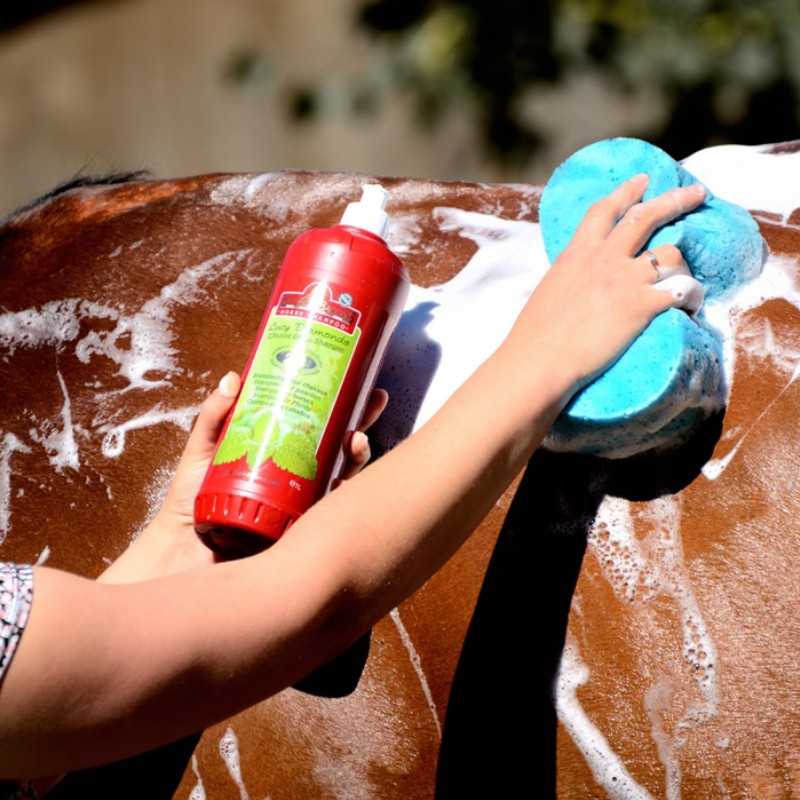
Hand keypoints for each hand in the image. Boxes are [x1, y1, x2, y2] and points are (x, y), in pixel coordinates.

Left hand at [99, 373, 388, 582]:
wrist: (181, 551)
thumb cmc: (189, 502)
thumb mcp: (202, 452)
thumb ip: (214, 418)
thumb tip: (233, 378)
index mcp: (279, 454)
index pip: (316, 425)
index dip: (339, 403)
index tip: (354, 380)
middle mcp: (299, 477)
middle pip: (339, 444)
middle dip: (363, 420)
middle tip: (375, 399)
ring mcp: (305, 503)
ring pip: (345, 474)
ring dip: (359, 454)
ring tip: (357, 439)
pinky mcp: (304, 528)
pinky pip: (334, 510)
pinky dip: (349, 494)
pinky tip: (350, 478)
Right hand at [509, 174, 706, 396]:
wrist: (539, 359)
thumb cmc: (535, 334)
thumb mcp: (550, 290)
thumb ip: (569, 278)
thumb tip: (577, 284)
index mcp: (577, 254)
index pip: (604, 211)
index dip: (626, 192)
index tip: (643, 179)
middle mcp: (604, 259)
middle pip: (646, 217)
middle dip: (676, 200)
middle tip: (697, 192)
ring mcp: (625, 280)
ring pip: (672, 252)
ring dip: (684, 262)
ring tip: (687, 275)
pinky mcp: (642, 306)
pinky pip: (681, 289)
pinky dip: (690, 295)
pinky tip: (691, 304)